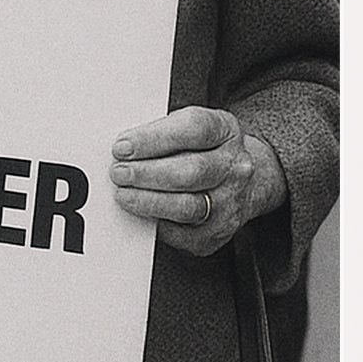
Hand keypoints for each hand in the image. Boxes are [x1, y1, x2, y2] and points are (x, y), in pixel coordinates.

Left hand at [109, 105, 287, 254]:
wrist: (243, 182)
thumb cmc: (201, 150)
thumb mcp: (187, 127)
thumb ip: (158, 133)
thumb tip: (122, 148)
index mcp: (224, 131)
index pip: (193, 130)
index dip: (154, 139)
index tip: (123, 146)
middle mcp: (234, 166)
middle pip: (191, 172)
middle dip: (147, 173)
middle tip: (119, 173)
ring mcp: (230, 201)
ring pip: (188, 206)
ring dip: (149, 201)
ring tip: (123, 194)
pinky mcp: (218, 232)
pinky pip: (184, 234)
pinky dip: (157, 223)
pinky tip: (141, 214)